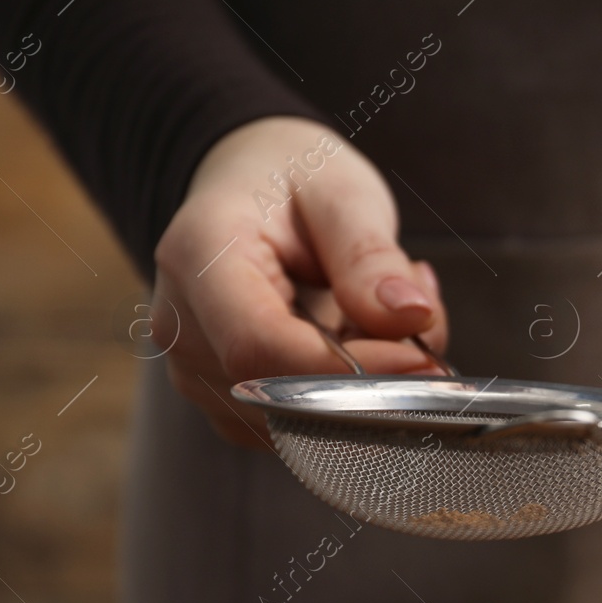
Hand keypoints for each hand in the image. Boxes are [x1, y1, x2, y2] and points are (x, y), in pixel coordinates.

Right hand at [150, 116, 447, 446]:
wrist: (249, 185)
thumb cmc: (290, 177)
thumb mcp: (341, 191)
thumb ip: (371, 255)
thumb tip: (408, 316)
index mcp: (196, 260)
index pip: (259, 347)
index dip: (347, 370)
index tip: (421, 360)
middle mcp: (181, 328)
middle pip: (284, 394)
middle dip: (372, 375)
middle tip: (421, 312)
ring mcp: (197, 372)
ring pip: (303, 421)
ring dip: (368, 383)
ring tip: (384, 308)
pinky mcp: (229, 401)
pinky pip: (304, 425)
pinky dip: (351, 394)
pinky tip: (362, 336)